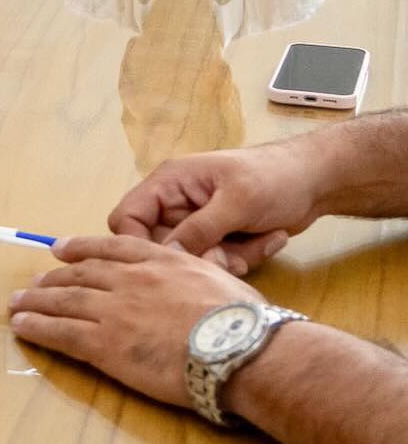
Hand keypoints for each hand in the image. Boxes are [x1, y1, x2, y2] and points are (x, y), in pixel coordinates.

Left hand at [8, 235, 262, 409]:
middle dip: (52, 278)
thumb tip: (195, 272)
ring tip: (16, 303)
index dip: (81, 248)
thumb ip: (196, 271)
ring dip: (35, 301)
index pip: (111, 248)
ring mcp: (114, 310)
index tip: (60, 249)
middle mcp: (130, 279)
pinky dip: (38, 327)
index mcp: (159, 260)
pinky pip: (61, 332)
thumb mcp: (221, 276)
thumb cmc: (245, 320)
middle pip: (80, 274)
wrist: (242, 349)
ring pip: (63, 301)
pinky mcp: (105, 344)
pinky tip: (22, 326)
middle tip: (34, 283)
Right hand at [108, 144, 320, 273]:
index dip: (136, 243)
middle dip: (195, 257)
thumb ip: (199, 228)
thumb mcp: (237, 201)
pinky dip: (244, 257)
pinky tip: (268, 238)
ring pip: (190, 260)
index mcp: (169, 184)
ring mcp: (197, 224)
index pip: (127, 217)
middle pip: (160, 246)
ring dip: (227, 259)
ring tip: (259, 240)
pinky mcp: (218, 241)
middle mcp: (175, 205)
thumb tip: (166, 256)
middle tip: (227, 254)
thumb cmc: (274, 177)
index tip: (163, 266)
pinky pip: (216, 263)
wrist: (316, 182)